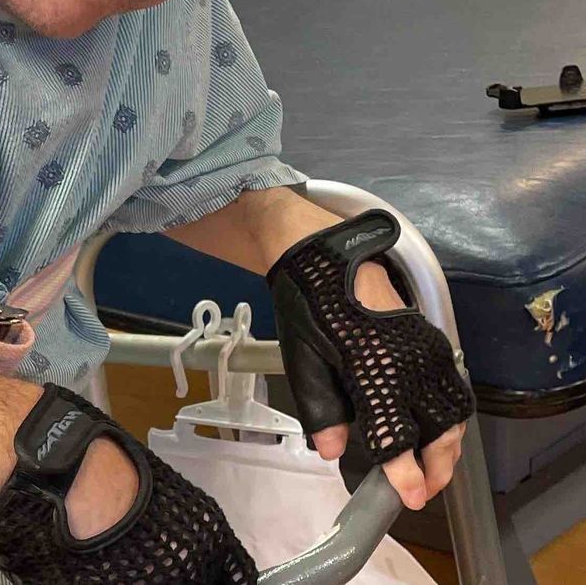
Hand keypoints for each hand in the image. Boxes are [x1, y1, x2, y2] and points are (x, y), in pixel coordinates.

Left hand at [268, 213, 476, 513]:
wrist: (325, 257)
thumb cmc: (308, 306)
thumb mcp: (300, 359)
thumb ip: (320, 408)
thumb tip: (334, 451)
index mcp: (372, 368)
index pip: (397, 434)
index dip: (404, 472)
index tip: (408, 496)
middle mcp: (409, 361)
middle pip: (440, 428)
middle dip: (436, 466)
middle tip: (422, 489)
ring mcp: (426, 349)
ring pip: (453, 410)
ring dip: (448, 444)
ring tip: (431, 466)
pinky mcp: (431, 338)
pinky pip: (451, 387)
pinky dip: (449, 416)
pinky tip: (433, 428)